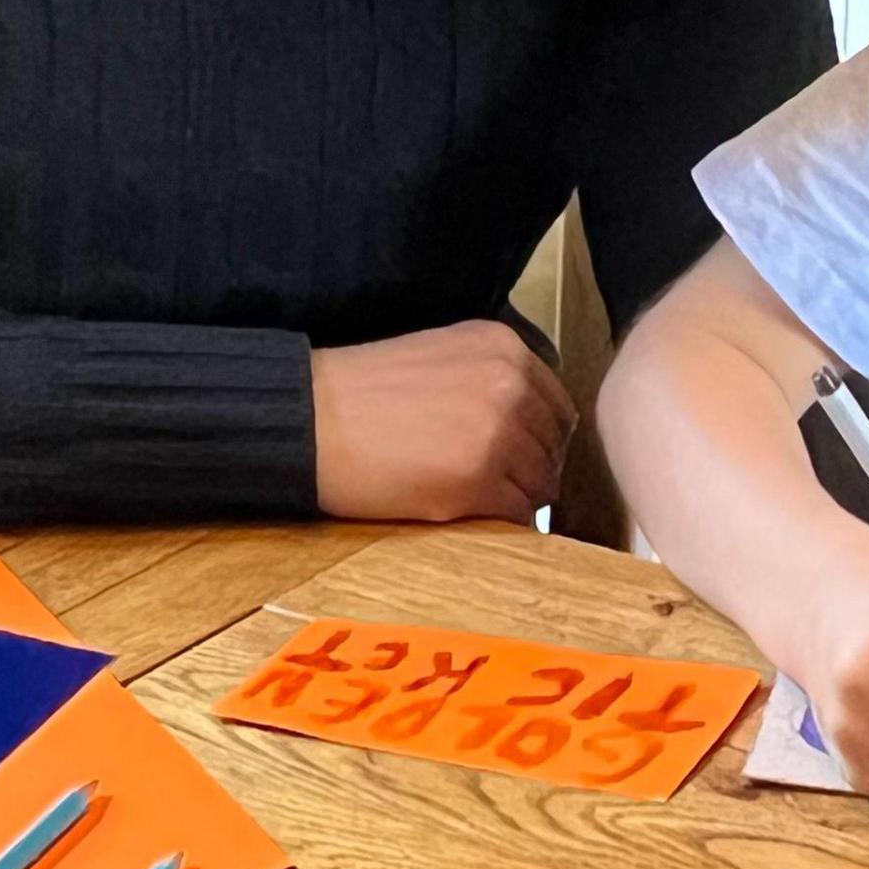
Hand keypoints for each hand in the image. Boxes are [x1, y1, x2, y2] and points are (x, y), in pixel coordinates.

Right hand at [307, 322, 575, 522]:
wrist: (312, 421)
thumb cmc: (364, 392)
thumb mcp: (443, 356)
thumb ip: (492, 377)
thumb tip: (531, 425)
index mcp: (504, 347)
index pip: (556, 405)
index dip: (538, 437)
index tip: (517, 455)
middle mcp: (511, 383)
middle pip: (554, 447)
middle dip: (530, 469)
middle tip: (494, 484)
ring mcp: (499, 432)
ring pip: (541, 484)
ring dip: (517, 497)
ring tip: (474, 498)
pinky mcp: (478, 481)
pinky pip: (517, 515)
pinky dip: (500, 522)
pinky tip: (465, 512)